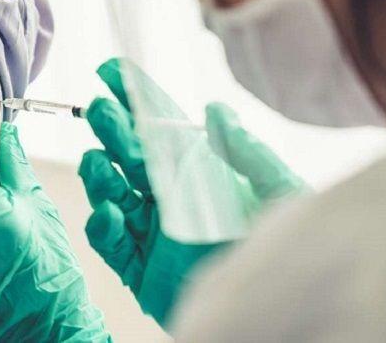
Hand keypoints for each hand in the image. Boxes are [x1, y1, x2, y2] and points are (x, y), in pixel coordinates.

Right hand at [79, 58, 306, 325]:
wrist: (280, 312)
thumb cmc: (286, 251)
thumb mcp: (278, 194)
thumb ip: (247, 153)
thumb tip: (215, 111)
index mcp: (200, 176)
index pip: (161, 130)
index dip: (137, 100)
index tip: (113, 72)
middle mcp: (172, 201)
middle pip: (131, 158)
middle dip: (113, 131)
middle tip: (99, 108)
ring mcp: (154, 237)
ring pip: (113, 197)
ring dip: (100, 176)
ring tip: (99, 162)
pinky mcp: (141, 273)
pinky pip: (113, 247)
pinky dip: (103, 228)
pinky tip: (110, 212)